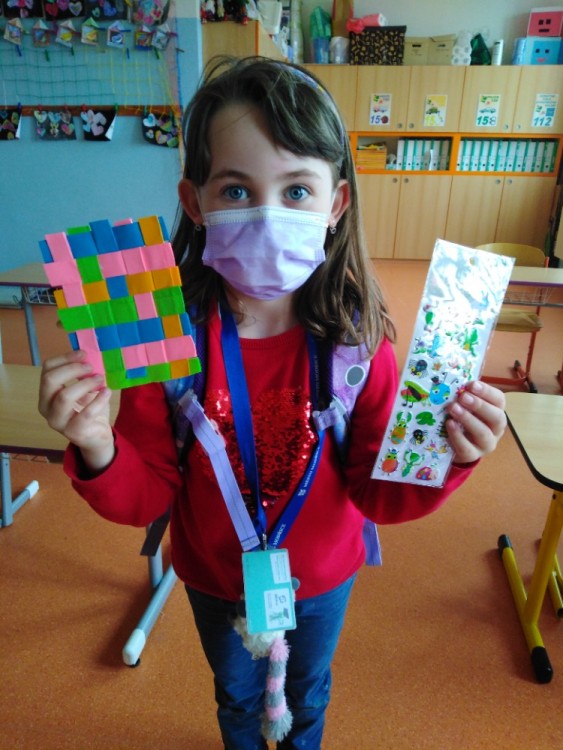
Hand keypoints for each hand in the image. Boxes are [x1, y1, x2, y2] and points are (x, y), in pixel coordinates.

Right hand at [38, 350, 114, 472]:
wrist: (96, 436)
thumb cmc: (88, 409)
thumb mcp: (84, 389)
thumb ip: (82, 374)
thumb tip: (89, 355)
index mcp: (46, 394)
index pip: (46, 370)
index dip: (65, 358)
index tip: (83, 353)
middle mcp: (46, 408)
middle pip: (50, 380)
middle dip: (72, 369)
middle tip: (91, 367)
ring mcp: (58, 422)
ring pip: (64, 396)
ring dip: (85, 384)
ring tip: (100, 379)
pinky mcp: (74, 433)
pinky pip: (85, 413)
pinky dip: (98, 400)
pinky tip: (107, 392)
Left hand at [444, 381, 505, 464]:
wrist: (456, 446)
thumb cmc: (463, 420)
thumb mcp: (466, 406)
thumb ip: (464, 395)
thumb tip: (454, 381)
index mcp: (496, 411)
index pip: (499, 400)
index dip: (486, 391)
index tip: (471, 385)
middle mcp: (495, 428)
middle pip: (496, 417)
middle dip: (479, 405)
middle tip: (463, 397)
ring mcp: (485, 444)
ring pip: (483, 433)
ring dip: (468, 419)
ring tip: (453, 408)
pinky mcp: (472, 455)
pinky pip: (467, 448)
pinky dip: (457, 436)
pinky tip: (449, 424)